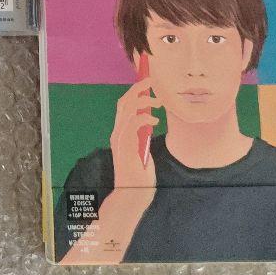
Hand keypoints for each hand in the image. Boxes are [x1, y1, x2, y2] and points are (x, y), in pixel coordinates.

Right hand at [109, 78, 160, 193]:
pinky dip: (144, 118)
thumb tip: (148, 119)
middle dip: (137, 88)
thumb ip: (142, 135)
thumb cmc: (140, 176)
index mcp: (120, 132)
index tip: (144, 78)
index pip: (124, 105)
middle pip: (124, 102)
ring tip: (158, 101)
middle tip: (152, 80)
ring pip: (127, 109)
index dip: (133, 90)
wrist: (132, 196)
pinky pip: (133, 124)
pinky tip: (155, 121)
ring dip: (143, 101)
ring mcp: (120, 139)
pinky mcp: (125, 147)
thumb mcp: (142, 150)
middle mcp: (117, 133)